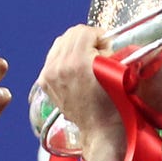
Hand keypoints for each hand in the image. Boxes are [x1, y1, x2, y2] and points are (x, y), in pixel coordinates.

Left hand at [37, 25, 122, 160]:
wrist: (101, 129)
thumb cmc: (113, 105)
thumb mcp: (116, 72)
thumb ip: (110, 50)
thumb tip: (105, 40)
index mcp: (77, 61)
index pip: (85, 31)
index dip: (99, 36)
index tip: (107, 46)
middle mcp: (59, 66)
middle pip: (70, 34)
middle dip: (87, 40)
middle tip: (99, 52)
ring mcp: (49, 74)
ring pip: (59, 44)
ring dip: (74, 47)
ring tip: (87, 60)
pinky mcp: (45, 82)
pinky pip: (52, 58)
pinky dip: (64, 58)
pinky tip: (75, 68)